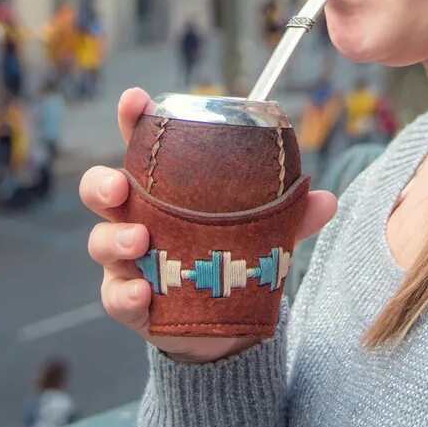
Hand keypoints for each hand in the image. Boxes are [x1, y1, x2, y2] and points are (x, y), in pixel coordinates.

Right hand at [81, 86, 337, 363]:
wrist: (223, 327)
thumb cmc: (232, 258)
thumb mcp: (264, 234)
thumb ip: (290, 218)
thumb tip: (327, 200)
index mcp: (163, 189)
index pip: (139, 146)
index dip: (131, 119)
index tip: (135, 100)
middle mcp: (136, 218)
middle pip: (101, 190)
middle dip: (101, 183)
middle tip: (120, 186)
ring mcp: (126, 260)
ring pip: (100, 241)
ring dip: (115, 238)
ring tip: (141, 241)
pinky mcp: (128, 301)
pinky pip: (115, 296)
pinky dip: (125, 293)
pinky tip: (142, 293)